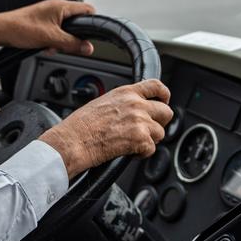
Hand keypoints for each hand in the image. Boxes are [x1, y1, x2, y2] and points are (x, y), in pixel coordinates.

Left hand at [0, 0, 96, 55]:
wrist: (1, 31)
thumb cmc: (20, 28)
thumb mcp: (51, 38)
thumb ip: (72, 43)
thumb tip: (88, 47)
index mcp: (61, 6)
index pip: (87, 9)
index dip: (93, 22)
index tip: (94, 35)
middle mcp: (56, 8)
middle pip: (77, 22)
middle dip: (74, 36)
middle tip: (68, 45)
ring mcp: (49, 15)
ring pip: (66, 29)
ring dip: (62, 41)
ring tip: (51, 46)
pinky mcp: (42, 23)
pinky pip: (55, 32)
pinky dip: (53, 41)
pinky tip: (44, 46)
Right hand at [40, 79, 172, 178]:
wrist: (74, 140)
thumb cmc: (81, 125)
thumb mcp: (104, 102)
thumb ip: (123, 103)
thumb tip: (133, 111)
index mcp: (126, 93)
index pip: (156, 86)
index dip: (164, 95)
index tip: (163, 101)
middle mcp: (136, 104)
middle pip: (166, 112)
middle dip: (159, 122)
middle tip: (147, 129)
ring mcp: (140, 121)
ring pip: (160, 132)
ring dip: (149, 140)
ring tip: (132, 142)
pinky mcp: (140, 139)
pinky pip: (151, 149)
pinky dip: (142, 153)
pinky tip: (128, 151)